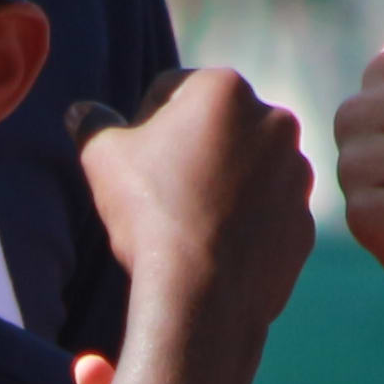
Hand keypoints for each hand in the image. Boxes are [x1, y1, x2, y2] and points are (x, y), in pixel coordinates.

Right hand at [76, 67, 313, 353]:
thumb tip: (80, 112)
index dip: (144, 124)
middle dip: (190, 150)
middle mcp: (274, 120)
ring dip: (222, 184)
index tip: (135, 161)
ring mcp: (297, 174)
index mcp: (225, 88)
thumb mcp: (103, 158)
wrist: (201, 295)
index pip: (172, 91)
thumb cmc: (152, 213)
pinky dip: (245, 222)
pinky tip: (214, 246)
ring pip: (246, 169)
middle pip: (217, 127)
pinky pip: (267, 212)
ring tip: (188, 221)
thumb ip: (92, 124)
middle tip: (160, 191)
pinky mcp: (303, 221)